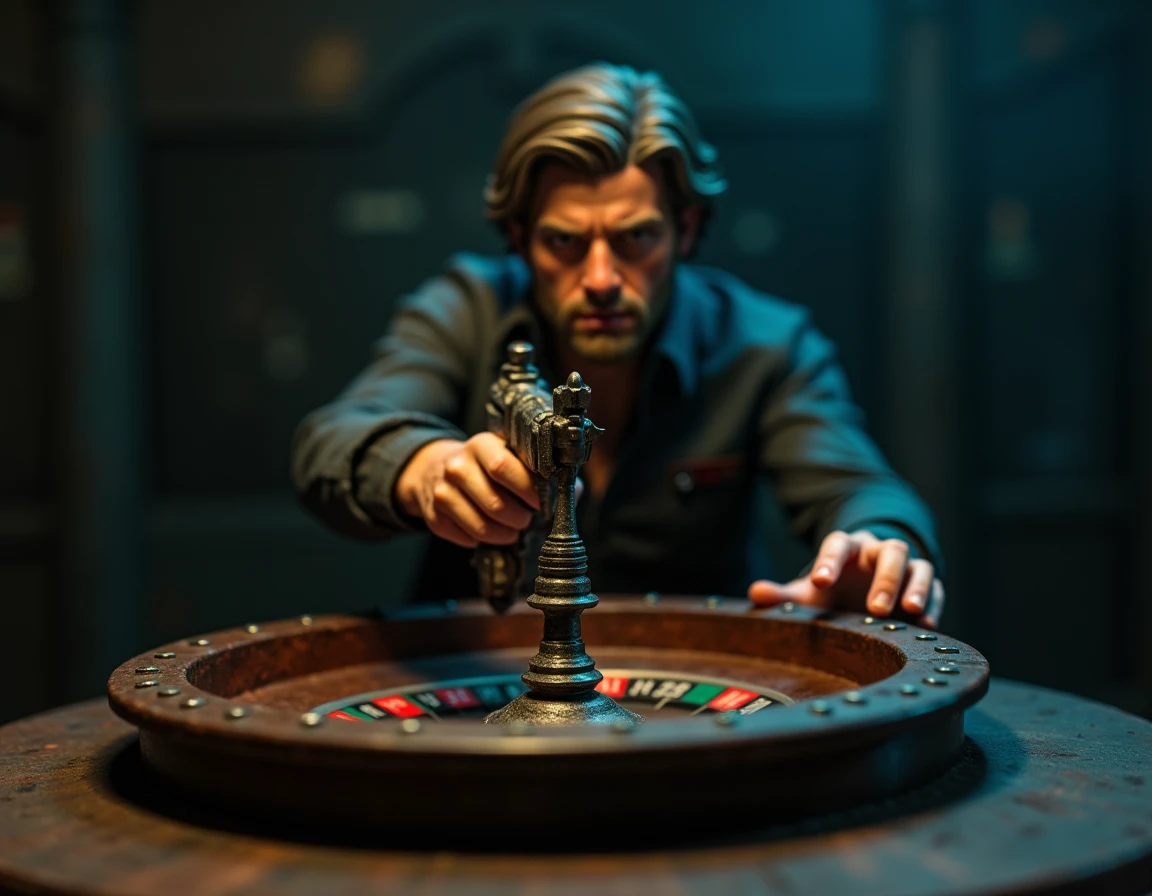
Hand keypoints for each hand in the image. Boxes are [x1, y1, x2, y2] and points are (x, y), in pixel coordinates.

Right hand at [394, 433, 540, 547]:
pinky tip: (488, 529)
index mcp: (480, 445)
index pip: (502, 467)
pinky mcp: (434, 516)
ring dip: (504, 534)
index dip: (526, 489)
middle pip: (494, 503)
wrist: (437, 467)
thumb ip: (538, 469)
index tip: (540, 502)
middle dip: (519, 518)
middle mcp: (456, 467)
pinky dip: (482, 540)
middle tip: (526, 519)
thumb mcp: (508, 453)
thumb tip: (570, 491)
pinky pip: (466, 539)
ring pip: (481, 527)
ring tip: (512, 529)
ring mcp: (441, 492)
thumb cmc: (485, 465)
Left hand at [746, 529, 944, 628]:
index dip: (829, 560)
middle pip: (889, 551)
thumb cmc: (833, 591)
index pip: (838, 543)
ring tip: (912, 611)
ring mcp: (906, 567)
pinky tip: (928, 625)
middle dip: (884, 578)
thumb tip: (756, 593)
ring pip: (918, 565)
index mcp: (847, 548)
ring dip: (916, 587)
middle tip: (876, 608)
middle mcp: (878, 552)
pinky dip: (934, 604)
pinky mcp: (927, 585)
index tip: (820, 582)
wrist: (862, 591)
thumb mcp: (809, 593)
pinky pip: (937, 588)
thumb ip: (784, 595)